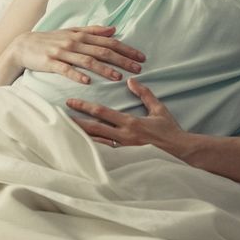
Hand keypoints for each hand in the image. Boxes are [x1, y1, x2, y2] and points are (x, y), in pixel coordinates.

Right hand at [10, 25, 143, 84]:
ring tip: (117, 77)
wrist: (23, 45)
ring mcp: (62, 52)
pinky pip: (65, 69)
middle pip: (102, 51)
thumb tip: (114, 29)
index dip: (126, 49)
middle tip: (138, 69)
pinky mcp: (50, 62)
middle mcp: (74, 42)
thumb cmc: (50, 39)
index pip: (109, 41)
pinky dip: (76, 75)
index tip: (141, 57)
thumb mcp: (72, 31)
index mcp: (81, 35)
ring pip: (87, 60)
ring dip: (103, 69)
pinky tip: (87, 82)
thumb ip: (93, 30)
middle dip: (122, 60)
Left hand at [67, 78, 189, 156]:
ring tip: (64, 133)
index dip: (84, 106)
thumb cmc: (170, 131)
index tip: (71, 101)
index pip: (102, 113)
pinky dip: (91, 151)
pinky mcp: (125, 159)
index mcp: (130, 123)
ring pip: (96, 143)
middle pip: (93, 129)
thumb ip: (144, 94)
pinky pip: (104, 155)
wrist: (181, 153)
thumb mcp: (159, 109)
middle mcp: (123, 137)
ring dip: (80, 137)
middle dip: (75, 122)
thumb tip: (131, 80)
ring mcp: (123, 151)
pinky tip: (80, 149)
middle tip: (59, 118)